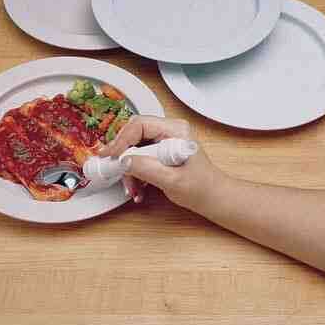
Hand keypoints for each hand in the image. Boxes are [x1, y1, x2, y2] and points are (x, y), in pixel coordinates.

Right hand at [98, 116, 223, 210]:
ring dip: (128, 169)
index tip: (111, 156)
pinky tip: (138, 188)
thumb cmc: (201, 188)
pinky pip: (139, 157)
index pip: (139, 125)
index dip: (122, 140)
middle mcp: (169, 131)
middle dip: (123, 156)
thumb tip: (124, 160)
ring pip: (134, 147)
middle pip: (133, 134)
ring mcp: (164, 141)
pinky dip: (134, 173)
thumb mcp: (172, 180)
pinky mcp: (160, 152)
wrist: (212, 198)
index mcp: (175, 130)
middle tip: (115, 171)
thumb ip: (146, 168)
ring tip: (132, 188)